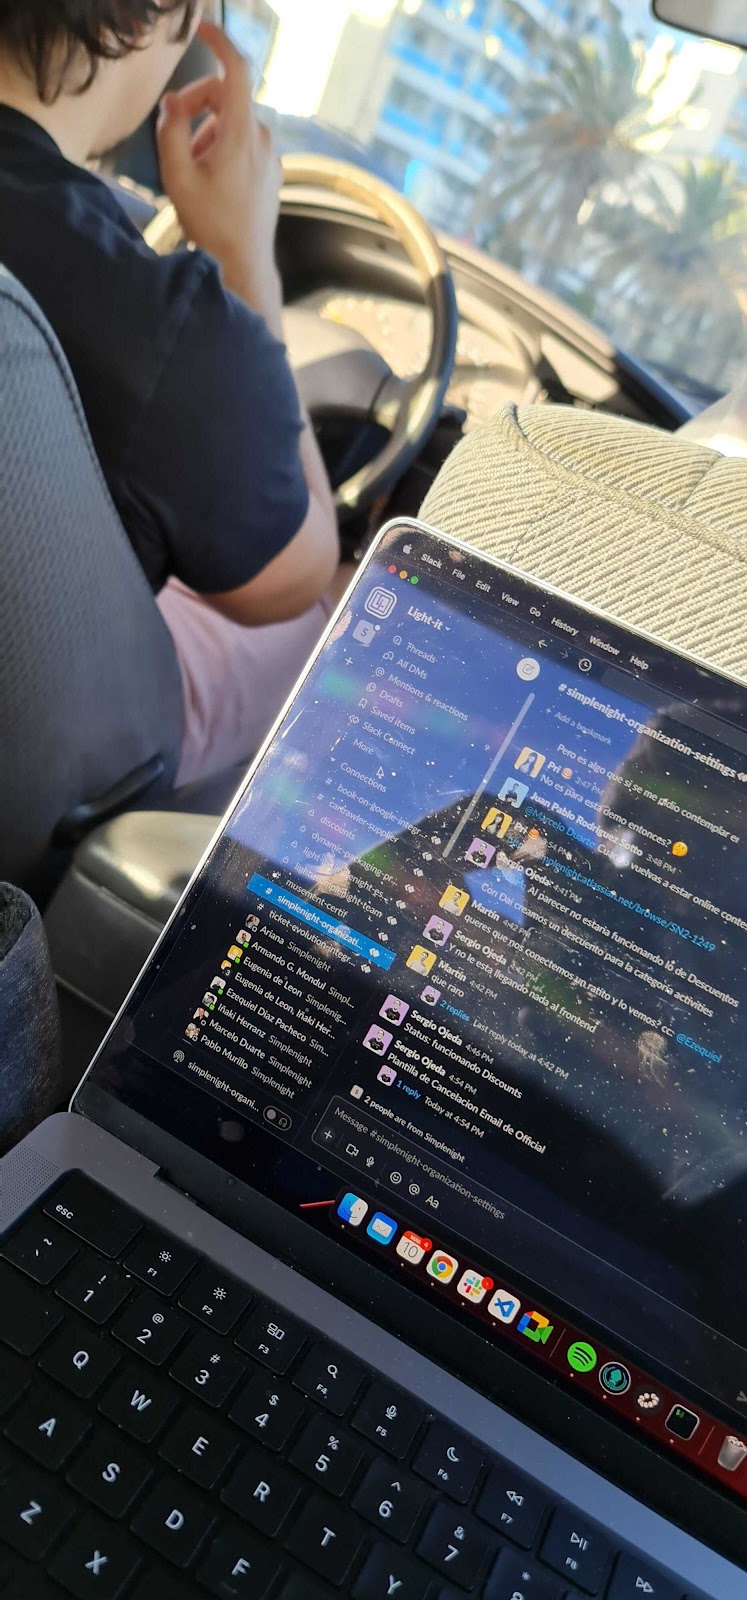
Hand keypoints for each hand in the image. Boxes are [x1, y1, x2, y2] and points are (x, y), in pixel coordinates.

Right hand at [156, 18, 281, 324]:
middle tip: (173, 129)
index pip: (235, 70)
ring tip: (193, 170)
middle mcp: (263, 138)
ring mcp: (272, 155)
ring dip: (208, 133)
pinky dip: (224, 148)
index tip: (201, 30)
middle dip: (197, 105)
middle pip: (226, 98)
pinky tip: (212, 180)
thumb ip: (171, 131)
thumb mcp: (178, 177)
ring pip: (233, 122)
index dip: (218, 43)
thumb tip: (173, 103)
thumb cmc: (211, 225)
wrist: (243, 264)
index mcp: (241, 134)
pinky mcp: (272, 170)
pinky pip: (245, 143)